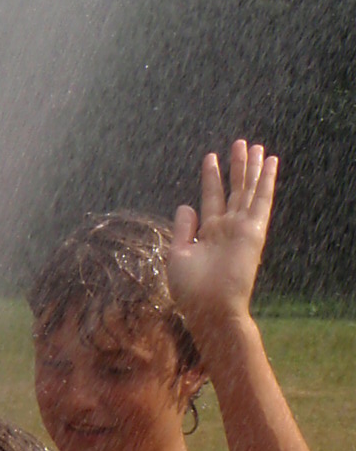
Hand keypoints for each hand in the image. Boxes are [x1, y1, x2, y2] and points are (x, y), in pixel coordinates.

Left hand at [166, 139, 275, 338]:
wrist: (210, 307)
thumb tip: (185, 206)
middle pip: (234, 189)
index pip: (211, 196)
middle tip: (240, 143)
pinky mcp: (254, 230)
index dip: (212, 176)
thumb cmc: (191, 289)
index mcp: (208, 232)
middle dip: (237, 166)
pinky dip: (267, 180)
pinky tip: (271, 162)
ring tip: (254, 145)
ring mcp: (241, 227)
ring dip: (251, 167)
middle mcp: (227, 226)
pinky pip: (262, 199)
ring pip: (248, 189)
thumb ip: (184, 229)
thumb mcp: (179, 254)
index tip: (211, 157)